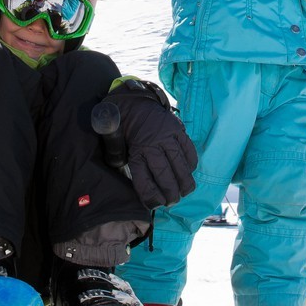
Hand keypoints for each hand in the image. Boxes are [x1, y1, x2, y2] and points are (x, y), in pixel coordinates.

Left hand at [107, 80, 197, 209]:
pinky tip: (188, 172)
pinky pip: (189, 151)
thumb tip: (124, 175)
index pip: (145, 180)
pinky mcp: (178, 129)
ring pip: (181, 166)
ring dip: (184, 183)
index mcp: (136, 150)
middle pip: (166, 176)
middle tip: (171, 202)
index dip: (151, 197)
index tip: (155, 204)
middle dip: (171, 194)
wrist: (133, 100)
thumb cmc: (122, 126)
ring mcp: (168, 136)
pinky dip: (191, 164)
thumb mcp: (114, 143)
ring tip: (183, 192)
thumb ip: (118, 158)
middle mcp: (153, 144)